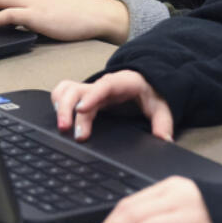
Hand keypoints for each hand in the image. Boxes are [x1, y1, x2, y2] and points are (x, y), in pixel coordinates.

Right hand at [51, 70, 173, 140]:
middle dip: (68, 108)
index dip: (91, 96)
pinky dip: (57, 103)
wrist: (144, 81)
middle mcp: (101, 85)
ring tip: (61, 127)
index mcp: (120, 83)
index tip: (82, 110)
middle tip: (67, 130)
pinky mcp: (83, 96)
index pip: (103, 86)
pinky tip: (59, 119)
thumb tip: (164, 140)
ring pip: (66, 90)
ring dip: (60, 106)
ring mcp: (90, 89)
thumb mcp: (161, 106)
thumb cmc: (150, 92)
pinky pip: (63, 93)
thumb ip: (163, 123)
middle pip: (77, 90)